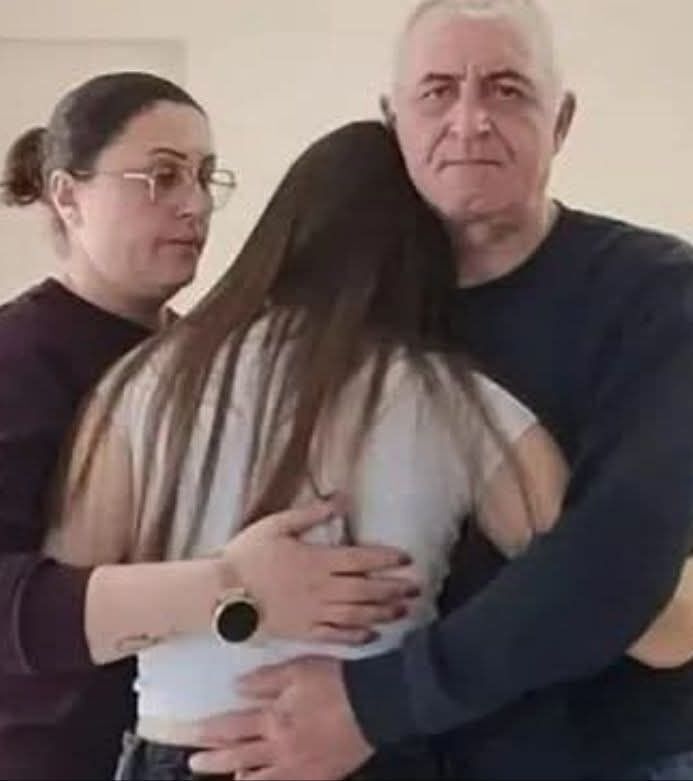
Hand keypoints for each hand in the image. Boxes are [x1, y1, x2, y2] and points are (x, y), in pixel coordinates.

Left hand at [189, 656, 372, 779]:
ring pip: (259, 778)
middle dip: (213, 760)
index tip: (190, 732)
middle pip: (238, 757)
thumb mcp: (298, 669)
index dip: (208, 731)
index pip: (232, 727)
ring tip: (226, 776)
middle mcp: (281, 747)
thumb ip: (265, 680)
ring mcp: (298, 766)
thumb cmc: (337, 681)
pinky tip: (257, 780)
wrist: (375, 704)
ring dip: (237, 775)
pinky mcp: (318, 776)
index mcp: (275, 718)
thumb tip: (237, 686)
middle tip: (194, 762)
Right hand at [222, 499, 418, 643]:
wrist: (221, 594)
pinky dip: (357, 637)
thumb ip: (312, 513)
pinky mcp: (303, 633)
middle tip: (417, 588)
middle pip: (367, 589)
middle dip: (395, 588)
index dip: (387, 559)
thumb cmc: (246, 555)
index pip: (361, 559)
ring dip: (384, 612)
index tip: (406, 560)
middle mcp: (322, 588)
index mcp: (317, 560)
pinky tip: (373, 636)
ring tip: (404, 611)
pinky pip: (336, 637)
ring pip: (358, 614)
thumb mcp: (277, 525)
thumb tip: (342, 499)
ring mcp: (314, 613)